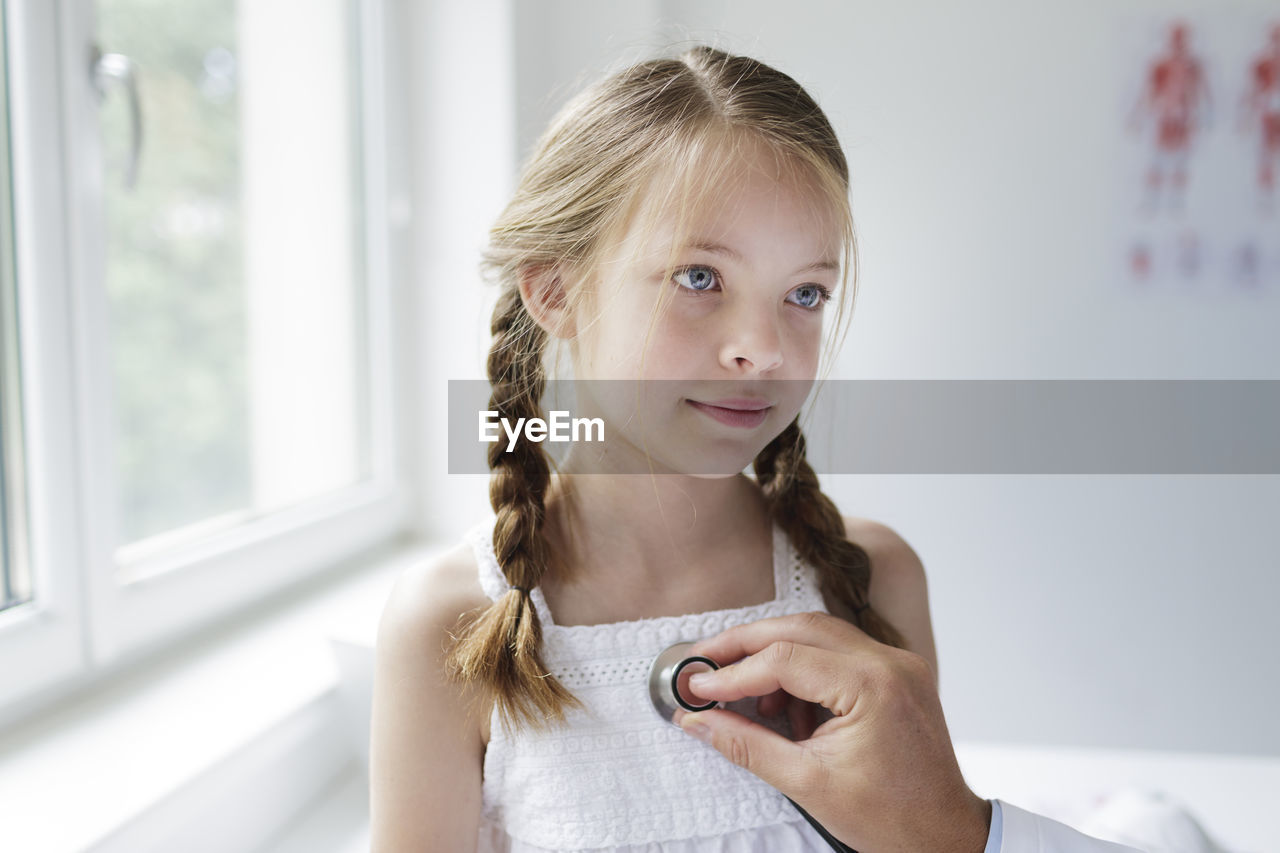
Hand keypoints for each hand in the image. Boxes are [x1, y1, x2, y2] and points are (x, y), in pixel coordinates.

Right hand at [674, 611, 990, 852]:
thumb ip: (746, 744)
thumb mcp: (808, 784)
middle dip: (746, 643)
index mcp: (873, 685)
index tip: (697, 688)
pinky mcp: (897, 673)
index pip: (785, 658)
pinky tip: (786, 705)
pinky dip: (804, 667)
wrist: (946, 835)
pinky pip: (839, 652)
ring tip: (743, 694)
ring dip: (774, 652)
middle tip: (704, 663)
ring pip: (818, 633)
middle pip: (800, 628)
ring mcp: (898, 664)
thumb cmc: (890, 818)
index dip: (733, 672)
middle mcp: (890, 662)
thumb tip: (696, 720)